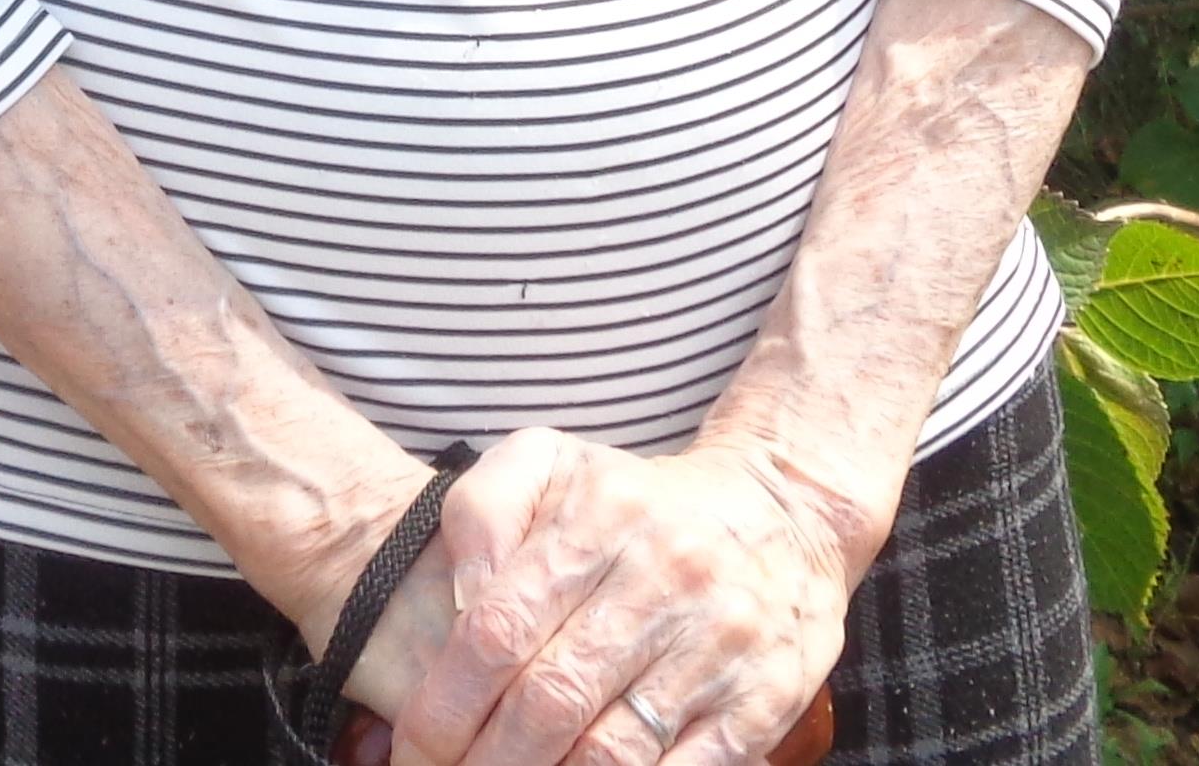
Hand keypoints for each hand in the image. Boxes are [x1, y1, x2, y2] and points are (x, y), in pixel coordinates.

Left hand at [384, 432, 863, 765]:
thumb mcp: (552, 463)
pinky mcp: (764, 701)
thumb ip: (483, 513)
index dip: (446, 706)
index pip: (500, 630)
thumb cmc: (638, 501)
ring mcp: (718, 646)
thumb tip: (458, 601)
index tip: (414, 750)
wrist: (785, 510)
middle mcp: (662, 581)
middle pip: (552, 701)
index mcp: (599, 521)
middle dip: (487, 761)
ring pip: (614, 752)